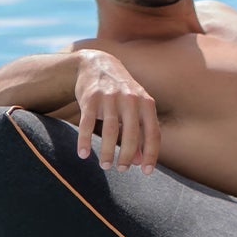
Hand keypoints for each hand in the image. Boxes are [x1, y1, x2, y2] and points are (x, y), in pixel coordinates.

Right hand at [73, 50, 160, 172]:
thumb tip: (139, 162)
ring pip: (110, 130)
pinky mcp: (90, 98)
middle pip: (131, 134)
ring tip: (105, 165)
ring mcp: (110, 98)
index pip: (153, 132)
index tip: (145, 172)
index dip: (151, 154)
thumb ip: (139, 133)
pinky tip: (82, 154)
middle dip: (126, 156)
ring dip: (106, 151)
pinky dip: (84, 140)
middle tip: (120, 169)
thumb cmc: (121, 93)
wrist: (98, 64)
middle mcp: (130, 99)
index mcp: (146, 102)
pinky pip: (87, 123)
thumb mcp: (135, 108)